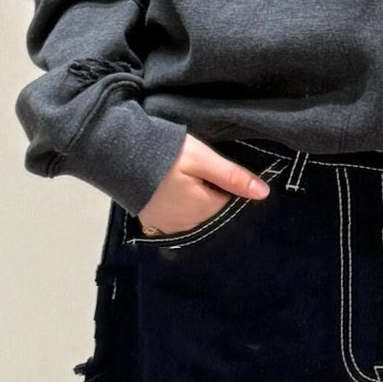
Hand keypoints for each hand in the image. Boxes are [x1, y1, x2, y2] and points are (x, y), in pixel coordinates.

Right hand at [134, 134, 270, 235]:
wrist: (118, 155)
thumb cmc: (165, 154)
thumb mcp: (203, 159)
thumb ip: (233, 176)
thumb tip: (264, 193)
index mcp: (204, 210)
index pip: (227, 201)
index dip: (222, 183)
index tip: (210, 168)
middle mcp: (187, 225)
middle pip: (210, 209)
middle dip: (207, 193)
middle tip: (192, 170)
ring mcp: (167, 227)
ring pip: (192, 214)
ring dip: (191, 200)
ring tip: (179, 178)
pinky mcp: (151, 223)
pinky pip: (174, 218)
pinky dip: (175, 206)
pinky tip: (167, 189)